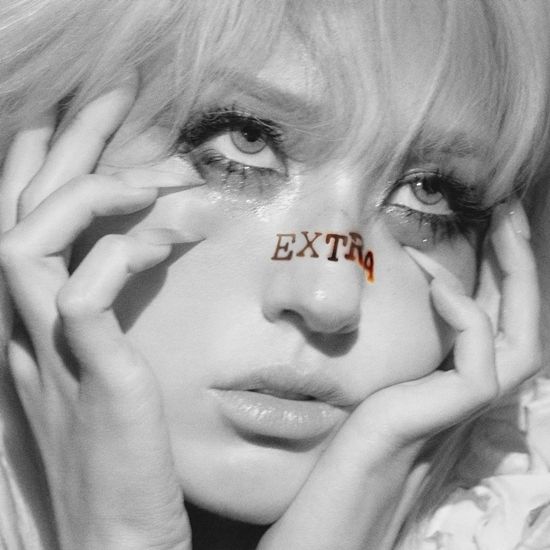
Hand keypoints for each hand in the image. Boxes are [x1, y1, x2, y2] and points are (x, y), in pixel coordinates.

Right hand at [0, 78, 192, 549]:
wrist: (112, 541)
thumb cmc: (122, 458)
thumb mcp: (103, 373)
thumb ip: (103, 319)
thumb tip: (132, 260)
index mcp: (27, 328)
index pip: (21, 222)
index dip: (45, 164)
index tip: (84, 125)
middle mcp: (20, 331)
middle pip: (22, 210)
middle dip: (66, 146)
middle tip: (115, 100)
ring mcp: (45, 352)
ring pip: (35, 237)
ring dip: (99, 192)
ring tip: (160, 175)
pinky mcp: (90, 373)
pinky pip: (89, 289)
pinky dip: (131, 249)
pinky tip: (179, 233)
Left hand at [260, 203, 540, 549]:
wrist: (334, 508)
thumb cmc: (343, 444)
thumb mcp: (372, 378)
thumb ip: (392, 349)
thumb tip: (382, 299)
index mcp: (452, 384)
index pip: (495, 322)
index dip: (502, 276)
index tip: (492, 227)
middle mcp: (470, 394)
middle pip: (521, 323)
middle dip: (519, 264)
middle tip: (510, 212)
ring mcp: (465, 407)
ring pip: (521, 337)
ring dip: (511, 275)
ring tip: (498, 225)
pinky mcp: (449, 413)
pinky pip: (478, 356)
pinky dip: (461, 311)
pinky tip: (432, 280)